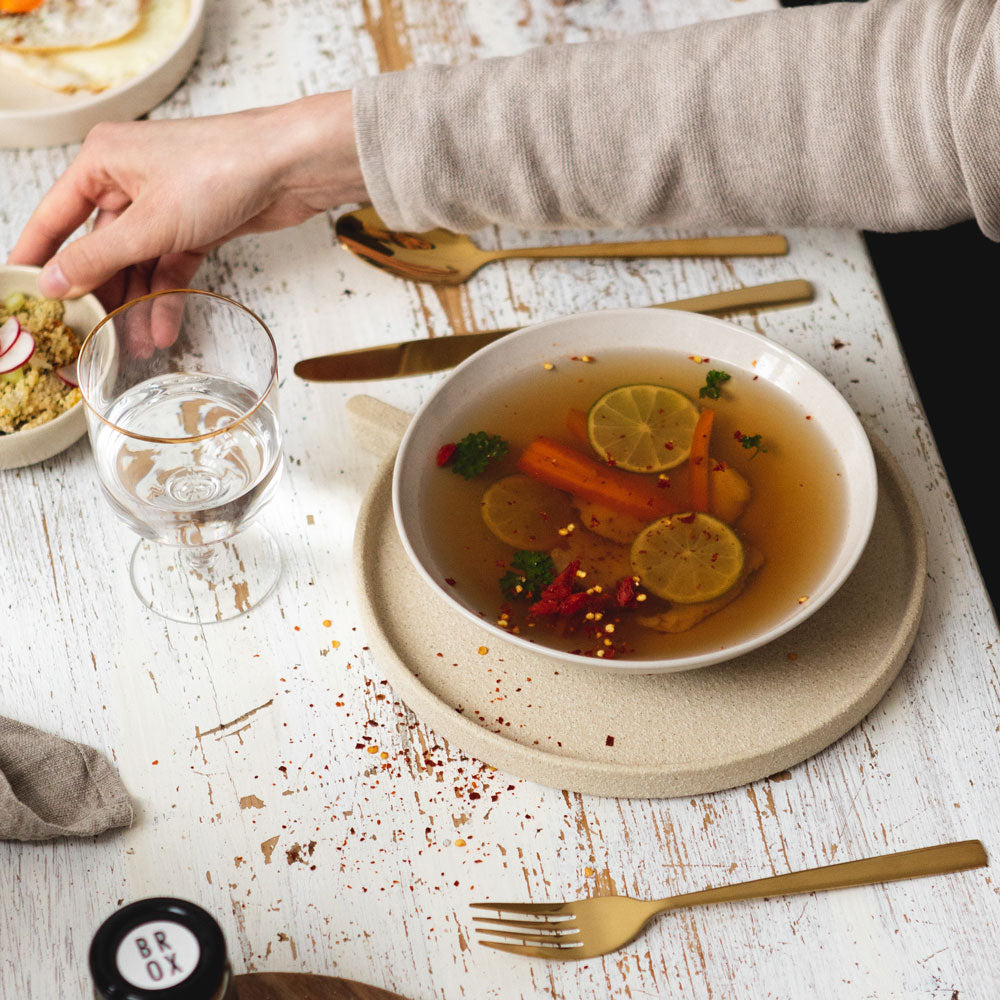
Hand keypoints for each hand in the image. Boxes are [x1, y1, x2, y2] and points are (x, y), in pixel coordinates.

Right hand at [7, 91, 367, 322]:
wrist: (290, 169)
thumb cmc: (220, 170)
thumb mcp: (149, 223)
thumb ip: (99, 257)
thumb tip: (55, 282)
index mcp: (103, 161)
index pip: (55, 216)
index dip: (38, 255)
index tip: (21, 291)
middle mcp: (130, 179)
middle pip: (101, 246)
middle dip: (100, 293)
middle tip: (88, 334)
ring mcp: (166, 204)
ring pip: (139, 263)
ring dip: (137, 303)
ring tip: (133, 345)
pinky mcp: (198, 224)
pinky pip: (171, 266)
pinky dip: (167, 296)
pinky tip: (163, 329)